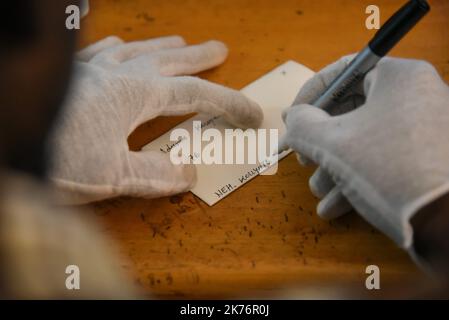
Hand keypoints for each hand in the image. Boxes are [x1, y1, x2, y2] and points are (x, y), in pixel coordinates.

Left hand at [48, 36, 262, 203]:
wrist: (2, 137)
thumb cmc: (53, 155)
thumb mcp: (112, 175)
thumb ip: (155, 175)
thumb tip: (188, 174)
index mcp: (135, 94)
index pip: (196, 97)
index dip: (230, 104)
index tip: (253, 114)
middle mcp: (117, 73)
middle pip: (169, 61)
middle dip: (198, 59)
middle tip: (219, 51)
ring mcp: (90, 68)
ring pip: (138, 50)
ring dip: (164, 48)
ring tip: (179, 42)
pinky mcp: (69, 73)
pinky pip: (103, 52)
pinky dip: (120, 49)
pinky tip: (119, 48)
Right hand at [282, 56, 448, 255]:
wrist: (447, 223)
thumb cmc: (386, 169)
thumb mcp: (333, 144)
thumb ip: (302, 124)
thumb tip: (293, 117)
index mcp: (399, 77)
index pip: (343, 72)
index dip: (308, 95)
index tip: (290, 118)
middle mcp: (417, 97)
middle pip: (353, 111)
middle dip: (321, 143)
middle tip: (303, 160)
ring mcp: (427, 130)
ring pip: (367, 141)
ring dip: (334, 169)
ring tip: (318, 192)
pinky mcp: (430, 160)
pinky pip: (386, 160)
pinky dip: (358, 180)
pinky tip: (334, 208)